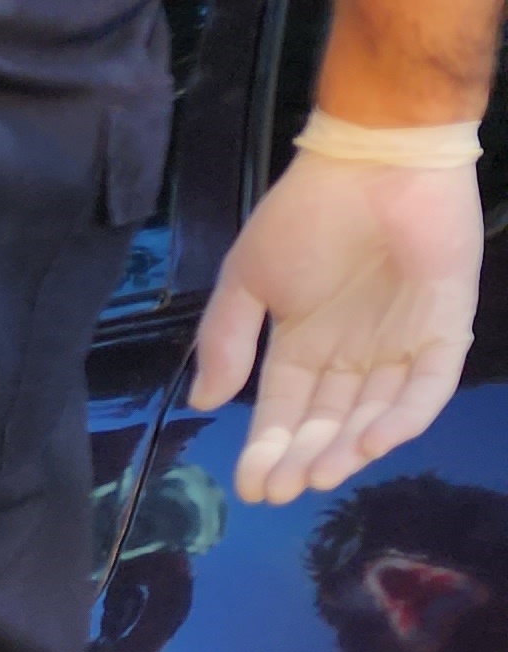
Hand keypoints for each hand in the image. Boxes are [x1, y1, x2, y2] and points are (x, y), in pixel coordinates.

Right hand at [192, 127, 485, 503]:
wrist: (376, 160)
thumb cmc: (307, 215)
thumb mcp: (246, 279)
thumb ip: (226, 340)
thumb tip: (205, 402)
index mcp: (304, 341)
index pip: (284, 408)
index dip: (266, 448)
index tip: (249, 488)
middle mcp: (353, 352)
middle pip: (328, 421)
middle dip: (303, 459)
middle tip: (282, 491)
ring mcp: (401, 343)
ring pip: (376, 413)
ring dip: (350, 448)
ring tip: (321, 474)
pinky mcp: (447, 328)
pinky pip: (428, 384)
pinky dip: (404, 416)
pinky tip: (371, 441)